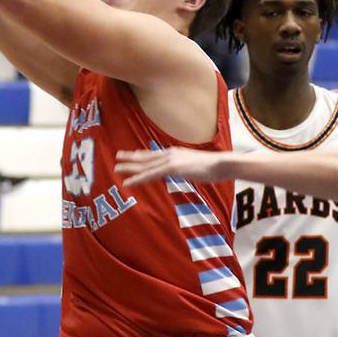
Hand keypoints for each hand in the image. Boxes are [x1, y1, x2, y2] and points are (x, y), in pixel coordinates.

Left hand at [114, 147, 228, 186]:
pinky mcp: (171, 169)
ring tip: (116, 169)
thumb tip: (186, 170)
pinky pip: (150, 175)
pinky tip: (128, 183)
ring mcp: (169, 160)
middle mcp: (169, 154)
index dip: (141, 154)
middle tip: (117, 157)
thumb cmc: (213, 167)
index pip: (154, 154)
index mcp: (175, 153)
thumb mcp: (196, 165)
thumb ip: (187, 167)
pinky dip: (137, 179)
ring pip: (144, 165)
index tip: (132, 154)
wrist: (221, 164)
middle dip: (130, 158)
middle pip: (146, 157)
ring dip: (129, 168)